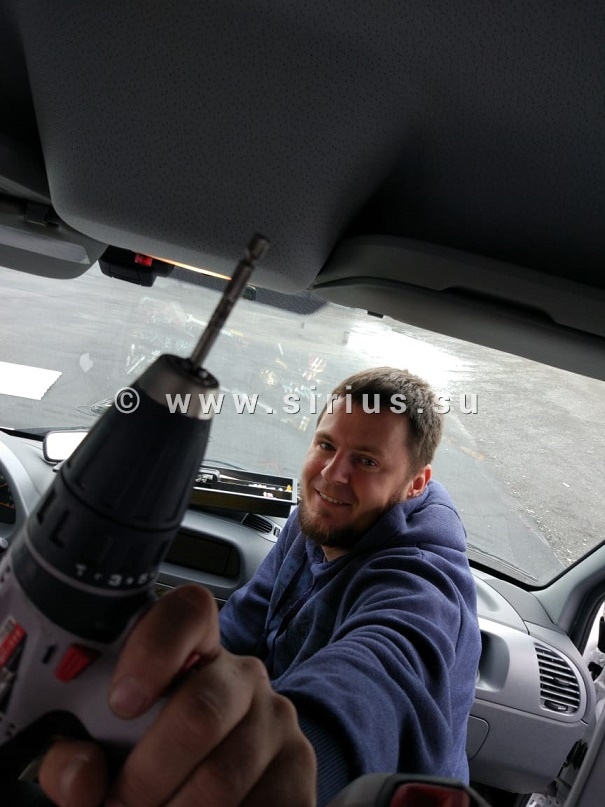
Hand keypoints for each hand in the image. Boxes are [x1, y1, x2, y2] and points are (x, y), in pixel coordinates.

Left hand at [38, 585, 316, 805]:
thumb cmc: (153, 751)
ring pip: (221, 779)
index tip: (121, 701)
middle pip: (201, 711)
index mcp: (192, 650)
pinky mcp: (301, 769)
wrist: (232, 779)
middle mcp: (242, 676)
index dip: (155, 648)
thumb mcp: (108, 743)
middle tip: (117, 805)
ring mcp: (277, 720)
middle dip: (146, 775)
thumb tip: (79, 775)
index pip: (187, 612)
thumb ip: (75, 753)